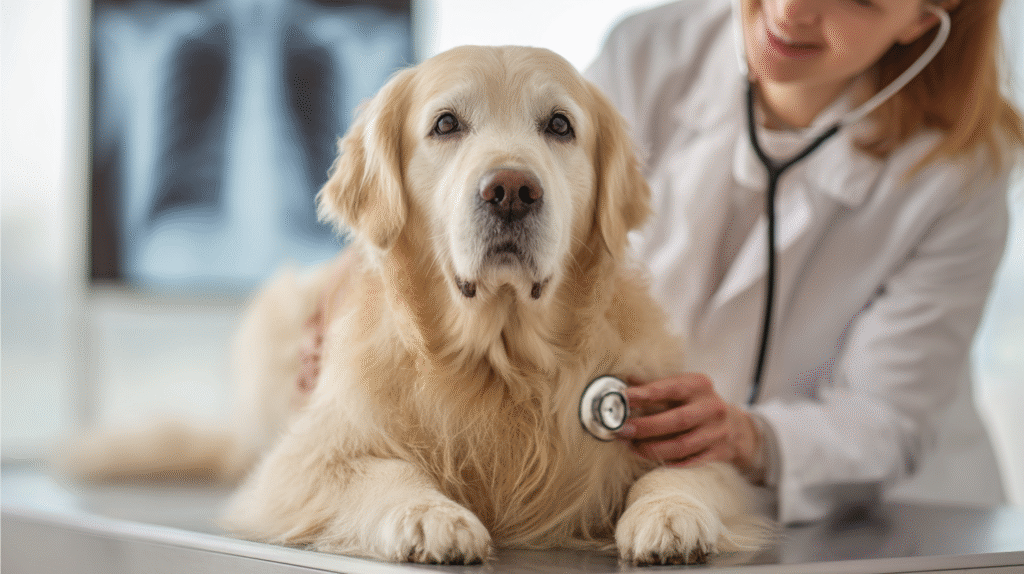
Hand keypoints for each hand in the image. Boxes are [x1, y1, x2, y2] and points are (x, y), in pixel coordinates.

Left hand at [618, 374, 761, 475]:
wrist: (736, 426)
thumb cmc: (697, 403)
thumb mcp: (681, 387)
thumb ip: (654, 385)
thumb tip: (625, 380)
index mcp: (699, 385)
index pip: (671, 388)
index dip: (646, 393)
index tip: (624, 397)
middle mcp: (711, 407)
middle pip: (676, 420)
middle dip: (646, 427)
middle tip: (621, 430)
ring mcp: (717, 432)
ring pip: (681, 445)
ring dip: (651, 448)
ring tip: (630, 446)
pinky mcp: (719, 453)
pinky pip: (688, 461)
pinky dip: (666, 461)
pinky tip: (648, 457)